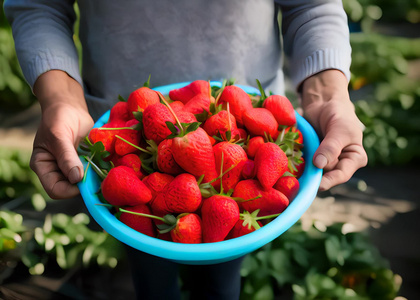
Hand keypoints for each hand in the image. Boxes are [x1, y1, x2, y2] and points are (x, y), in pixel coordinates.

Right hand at [31, 71, 93, 198]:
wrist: (70, 107)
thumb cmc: (58, 118)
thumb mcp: (59, 136)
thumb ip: (67, 157)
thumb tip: (76, 178)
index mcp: (43, 167)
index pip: (55, 189)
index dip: (69, 190)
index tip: (84, 180)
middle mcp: (57, 170)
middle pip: (71, 189)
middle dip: (85, 184)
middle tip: (99, 175)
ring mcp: (72, 167)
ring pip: (85, 182)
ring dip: (95, 177)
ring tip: (104, 167)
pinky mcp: (85, 162)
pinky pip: (94, 172)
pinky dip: (101, 169)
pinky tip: (108, 163)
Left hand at [300, 70, 367, 190]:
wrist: (324, 102)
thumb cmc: (339, 114)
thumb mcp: (340, 129)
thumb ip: (331, 147)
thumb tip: (319, 165)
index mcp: (354, 159)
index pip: (342, 174)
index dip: (330, 181)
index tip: (318, 185)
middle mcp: (339, 163)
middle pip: (324, 174)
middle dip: (312, 173)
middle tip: (297, 175)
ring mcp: (322, 160)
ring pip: (311, 170)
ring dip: (300, 168)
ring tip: (289, 164)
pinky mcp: (309, 156)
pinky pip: (300, 162)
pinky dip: (293, 160)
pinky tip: (285, 158)